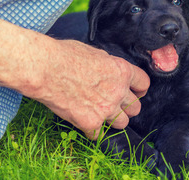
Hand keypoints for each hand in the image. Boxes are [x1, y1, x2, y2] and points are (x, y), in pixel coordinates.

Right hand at [21, 39, 149, 139]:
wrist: (45, 69)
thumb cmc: (64, 55)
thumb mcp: (94, 52)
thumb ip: (108, 65)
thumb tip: (109, 70)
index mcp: (121, 71)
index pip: (144, 84)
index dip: (139, 89)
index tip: (134, 92)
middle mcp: (118, 91)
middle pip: (135, 107)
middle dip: (126, 106)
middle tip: (114, 104)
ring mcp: (106, 109)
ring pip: (122, 123)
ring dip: (113, 120)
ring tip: (100, 113)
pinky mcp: (91, 122)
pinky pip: (99, 134)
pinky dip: (92, 130)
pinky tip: (83, 121)